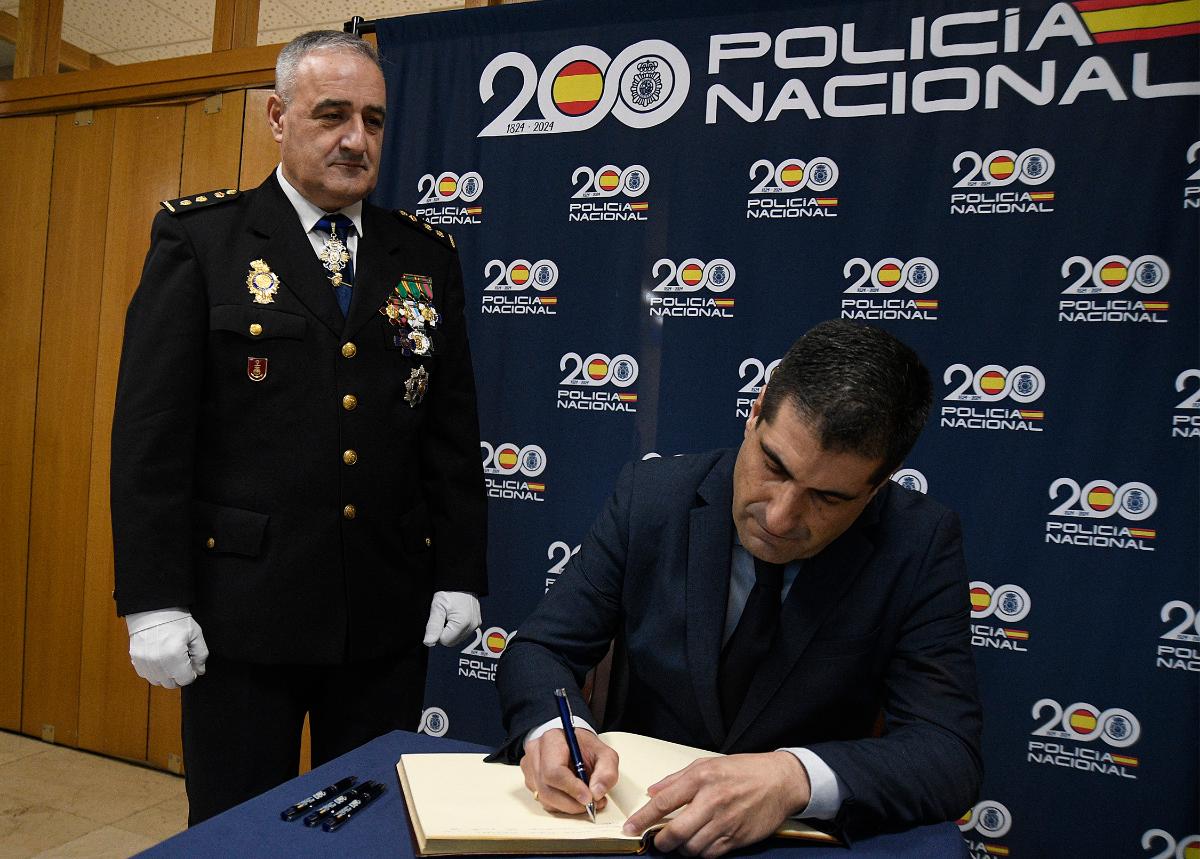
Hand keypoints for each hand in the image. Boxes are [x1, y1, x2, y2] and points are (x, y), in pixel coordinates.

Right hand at [126, 611, 208, 688]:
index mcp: (174, 657)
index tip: (192, 664)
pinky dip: (153, 671)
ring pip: (157, 681)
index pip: (185, 680)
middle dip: (179, 676)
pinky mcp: (135, 660)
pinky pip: (145, 674)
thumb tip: (199, 671)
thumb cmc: (176, 620)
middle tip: (182, 662)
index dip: (192, 673)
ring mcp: (144, 663)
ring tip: (170, 660)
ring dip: (165, 676)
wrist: (153, 610)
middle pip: (171, 684)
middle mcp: (158, 664)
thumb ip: (201, 655)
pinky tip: (159, 659)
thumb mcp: (196, 634)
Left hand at [423, 591, 480, 646]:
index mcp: (462, 623)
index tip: (439, 618)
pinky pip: (463, 633)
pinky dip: (457, 628)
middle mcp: (472, 626)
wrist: (462, 581)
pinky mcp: (477, 623)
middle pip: (451, 642)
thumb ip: (433, 626)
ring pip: (457, 638)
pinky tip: (455, 616)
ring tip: (449, 615)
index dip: (437, 632)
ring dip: (450, 631)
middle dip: (444, 632)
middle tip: (443, 616)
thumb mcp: (437, 607)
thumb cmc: (450, 591)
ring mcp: (475, 625)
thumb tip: (429, 642)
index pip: (444, 641)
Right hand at [521, 728, 618, 815]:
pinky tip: (574, 799)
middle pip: (547, 788)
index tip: (588, 798)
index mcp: (551, 740)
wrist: (571, 744)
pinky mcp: (530, 781)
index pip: (554, 770)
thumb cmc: (585, 748)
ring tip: (587, 801)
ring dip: (568, 806)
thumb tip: (596, 793)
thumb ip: (606, 772)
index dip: (571, 788)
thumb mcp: (605, 754)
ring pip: (545, 798)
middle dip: (572, 803)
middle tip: (592, 804)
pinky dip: (561, 806)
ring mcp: (529, 768)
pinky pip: (544, 801)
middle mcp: (535, 753)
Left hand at [622, 751, 809, 857]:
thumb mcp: (707, 764)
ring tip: (680, 841)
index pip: (663, 803)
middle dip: (661, 842)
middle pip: (676, 832)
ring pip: (692, 848)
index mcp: (701, 778)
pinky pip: (711, 854)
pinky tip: (699, 843)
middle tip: (657, 841)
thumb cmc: (744, 770)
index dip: (642, 819)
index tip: (630, 828)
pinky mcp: (738, 838)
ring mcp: (726, 822)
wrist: (780, 781)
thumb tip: (652, 792)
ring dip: (681, 849)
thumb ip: (677, 779)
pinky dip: (700, 853)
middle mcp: (712, 801)